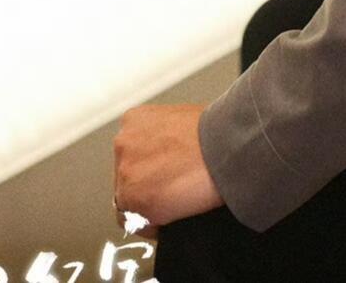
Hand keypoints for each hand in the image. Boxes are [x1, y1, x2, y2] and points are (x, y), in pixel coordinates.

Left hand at [113, 102, 223, 233]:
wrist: (222, 148)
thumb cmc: (214, 133)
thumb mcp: (181, 122)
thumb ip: (165, 138)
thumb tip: (170, 155)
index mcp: (135, 120)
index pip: (133, 153)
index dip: (150, 170)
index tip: (164, 177)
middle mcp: (123, 143)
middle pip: (128, 175)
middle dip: (148, 185)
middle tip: (173, 190)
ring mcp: (123, 171)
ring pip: (129, 199)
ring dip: (148, 205)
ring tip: (176, 204)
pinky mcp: (130, 198)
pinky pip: (133, 222)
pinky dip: (151, 225)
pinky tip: (171, 218)